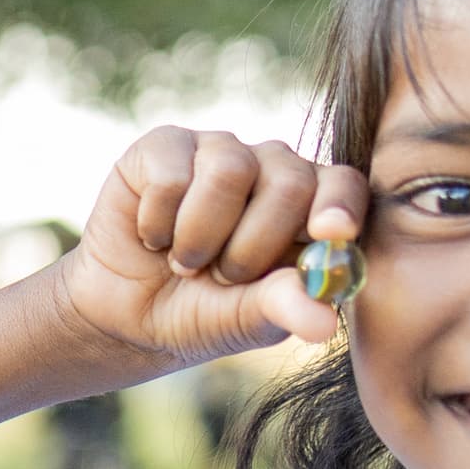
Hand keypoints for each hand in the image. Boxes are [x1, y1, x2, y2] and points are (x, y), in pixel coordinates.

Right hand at [57, 126, 358, 367]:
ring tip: (184, 262)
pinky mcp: (166, 146)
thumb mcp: (244, 322)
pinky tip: (153, 236)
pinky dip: (158, 223)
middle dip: (251, 246)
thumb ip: (283, 309)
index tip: (329, 233)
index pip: (345, 186)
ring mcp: (220, 150)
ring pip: (231, 171)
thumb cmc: (197, 314)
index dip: (340, 204)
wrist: (124, 315)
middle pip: (290, 181)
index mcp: (308, 209)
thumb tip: (324, 321)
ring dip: (199, 236)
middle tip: (222, 276)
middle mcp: (272, 168)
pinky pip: (172, 175)